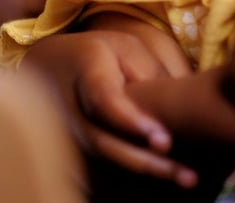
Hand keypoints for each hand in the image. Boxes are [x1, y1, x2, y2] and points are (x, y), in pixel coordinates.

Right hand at [24, 27, 196, 186]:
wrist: (46, 68)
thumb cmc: (96, 55)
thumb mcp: (124, 47)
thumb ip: (152, 72)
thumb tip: (184, 104)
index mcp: (87, 73)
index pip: (105, 101)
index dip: (132, 122)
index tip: (164, 140)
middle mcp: (69, 110)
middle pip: (103, 144)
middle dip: (146, 163)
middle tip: (188, 176)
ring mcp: (62, 137)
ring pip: (100, 168)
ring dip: (142, 181)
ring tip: (186, 181)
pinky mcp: (67, 157)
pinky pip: (97, 178)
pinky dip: (130, 187)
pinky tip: (164, 186)